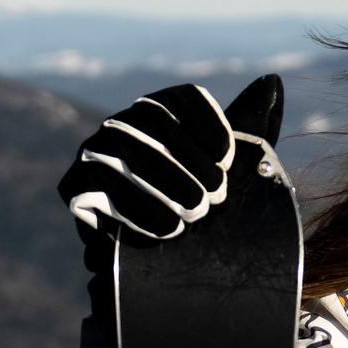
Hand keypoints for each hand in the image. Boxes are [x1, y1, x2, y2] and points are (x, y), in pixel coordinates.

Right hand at [56, 75, 286, 242]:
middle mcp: (125, 123)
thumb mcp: (237, 168)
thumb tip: (273, 82)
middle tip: (214, 196)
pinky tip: (165, 227)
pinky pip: (96, 184)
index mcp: (163, 111)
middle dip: (188, 160)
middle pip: (150, 119)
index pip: (183, 98)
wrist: (171, 264)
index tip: (228, 158)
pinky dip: (135, 206)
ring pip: (125, 150)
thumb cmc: (205, 207)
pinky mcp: (75, 184)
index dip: (208, 123)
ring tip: (194, 213)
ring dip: (165, 183)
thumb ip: (253, 126)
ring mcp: (95, 150)